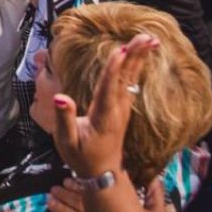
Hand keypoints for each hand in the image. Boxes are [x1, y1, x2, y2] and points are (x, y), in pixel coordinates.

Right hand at [52, 33, 159, 178]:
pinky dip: (136, 66)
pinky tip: (140, 56)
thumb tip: (61, 98)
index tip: (120, 50)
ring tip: (149, 40)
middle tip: (146, 37)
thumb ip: (65, 119)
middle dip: (136, 56)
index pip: (109, 87)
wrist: (102, 174)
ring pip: (132, 78)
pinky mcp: (123, 107)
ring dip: (140, 57)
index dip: (114, 68)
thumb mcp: (67, 141)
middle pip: (127, 78)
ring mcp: (122, 108)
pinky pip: (131, 81)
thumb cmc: (82, 157)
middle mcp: (117, 109)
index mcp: (103, 116)